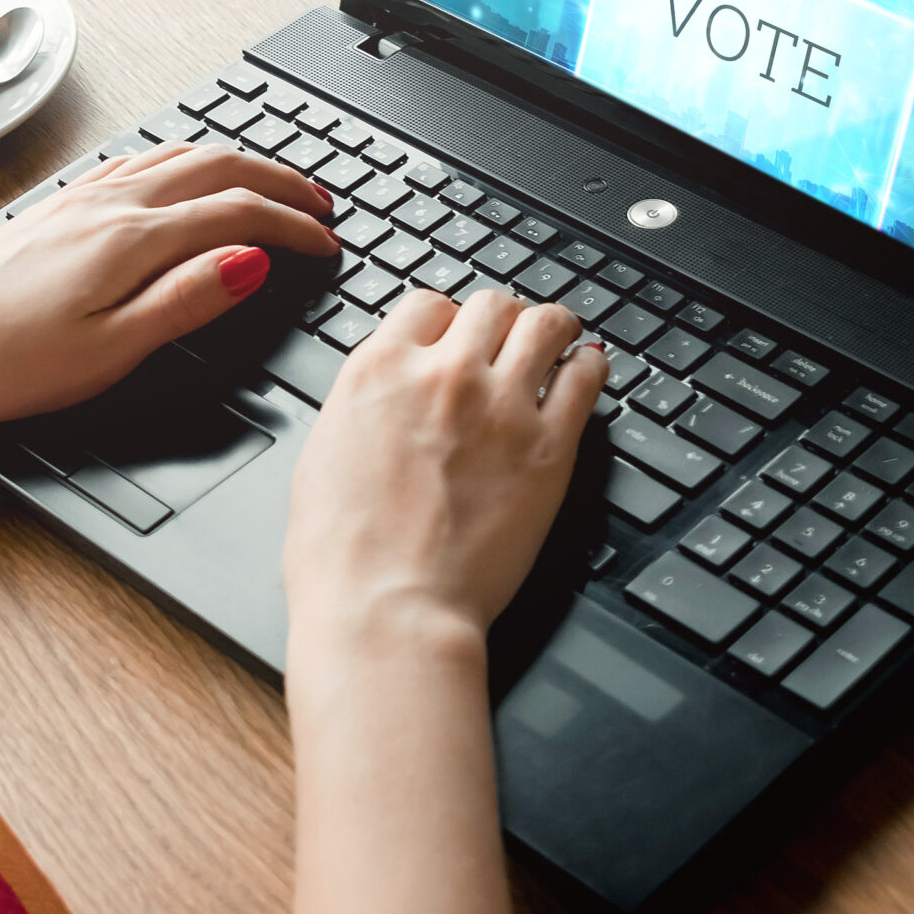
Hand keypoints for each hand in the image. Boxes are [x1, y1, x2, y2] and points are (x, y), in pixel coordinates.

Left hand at [0, 140, 340, 422]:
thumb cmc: (1, 361)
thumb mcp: (109, 352)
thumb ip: (186, 302)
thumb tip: (253, 262)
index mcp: (133, 240)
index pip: (241, 215)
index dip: (295, 228)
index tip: (330, 246)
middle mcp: (110, 204)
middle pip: (218, 166)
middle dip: (281, 181)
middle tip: (322, 204)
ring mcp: (80, 198)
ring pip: (179, 155)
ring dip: (238, 163)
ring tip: (271, 183)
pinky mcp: (56, 206)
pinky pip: (139, 161)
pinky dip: (186, 160)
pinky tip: (184, 174)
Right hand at [283, 288, 608, 656]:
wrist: (386, 607)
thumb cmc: (343, 554)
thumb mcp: (324, 453)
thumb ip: (365, 405)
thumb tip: (388, 395)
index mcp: (380, 371)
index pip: (427, 305)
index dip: (446, 321)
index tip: (455, 338)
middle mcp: (443, 374)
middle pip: (489, 305)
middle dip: (499, 321)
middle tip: (506, 340)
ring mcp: (501, 405)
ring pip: (544, 324)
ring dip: (551, 329)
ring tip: (558, 340)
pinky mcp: (548, 446)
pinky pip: (584, 377)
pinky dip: (588, 367)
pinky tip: (585, 372)